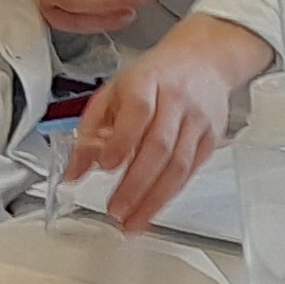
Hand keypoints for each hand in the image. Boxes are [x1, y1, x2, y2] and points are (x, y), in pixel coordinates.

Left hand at [64, 16, 273, 231]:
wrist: (204, 61)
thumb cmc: (154, 77)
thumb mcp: (113, 92)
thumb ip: (90, 131)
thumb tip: (73, 173)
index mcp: (146, 83)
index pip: (138, 113)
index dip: (122, 142)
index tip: (105, 167)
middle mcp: (176, 102)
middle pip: (159, 147)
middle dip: (136, 184)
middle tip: (116, 210)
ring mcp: (197, 122)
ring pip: (179, 165)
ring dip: (154, 199)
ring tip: (133, 222)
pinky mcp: (211, 139)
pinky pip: (191, 171)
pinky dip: (171, 193)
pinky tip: (154, 208)